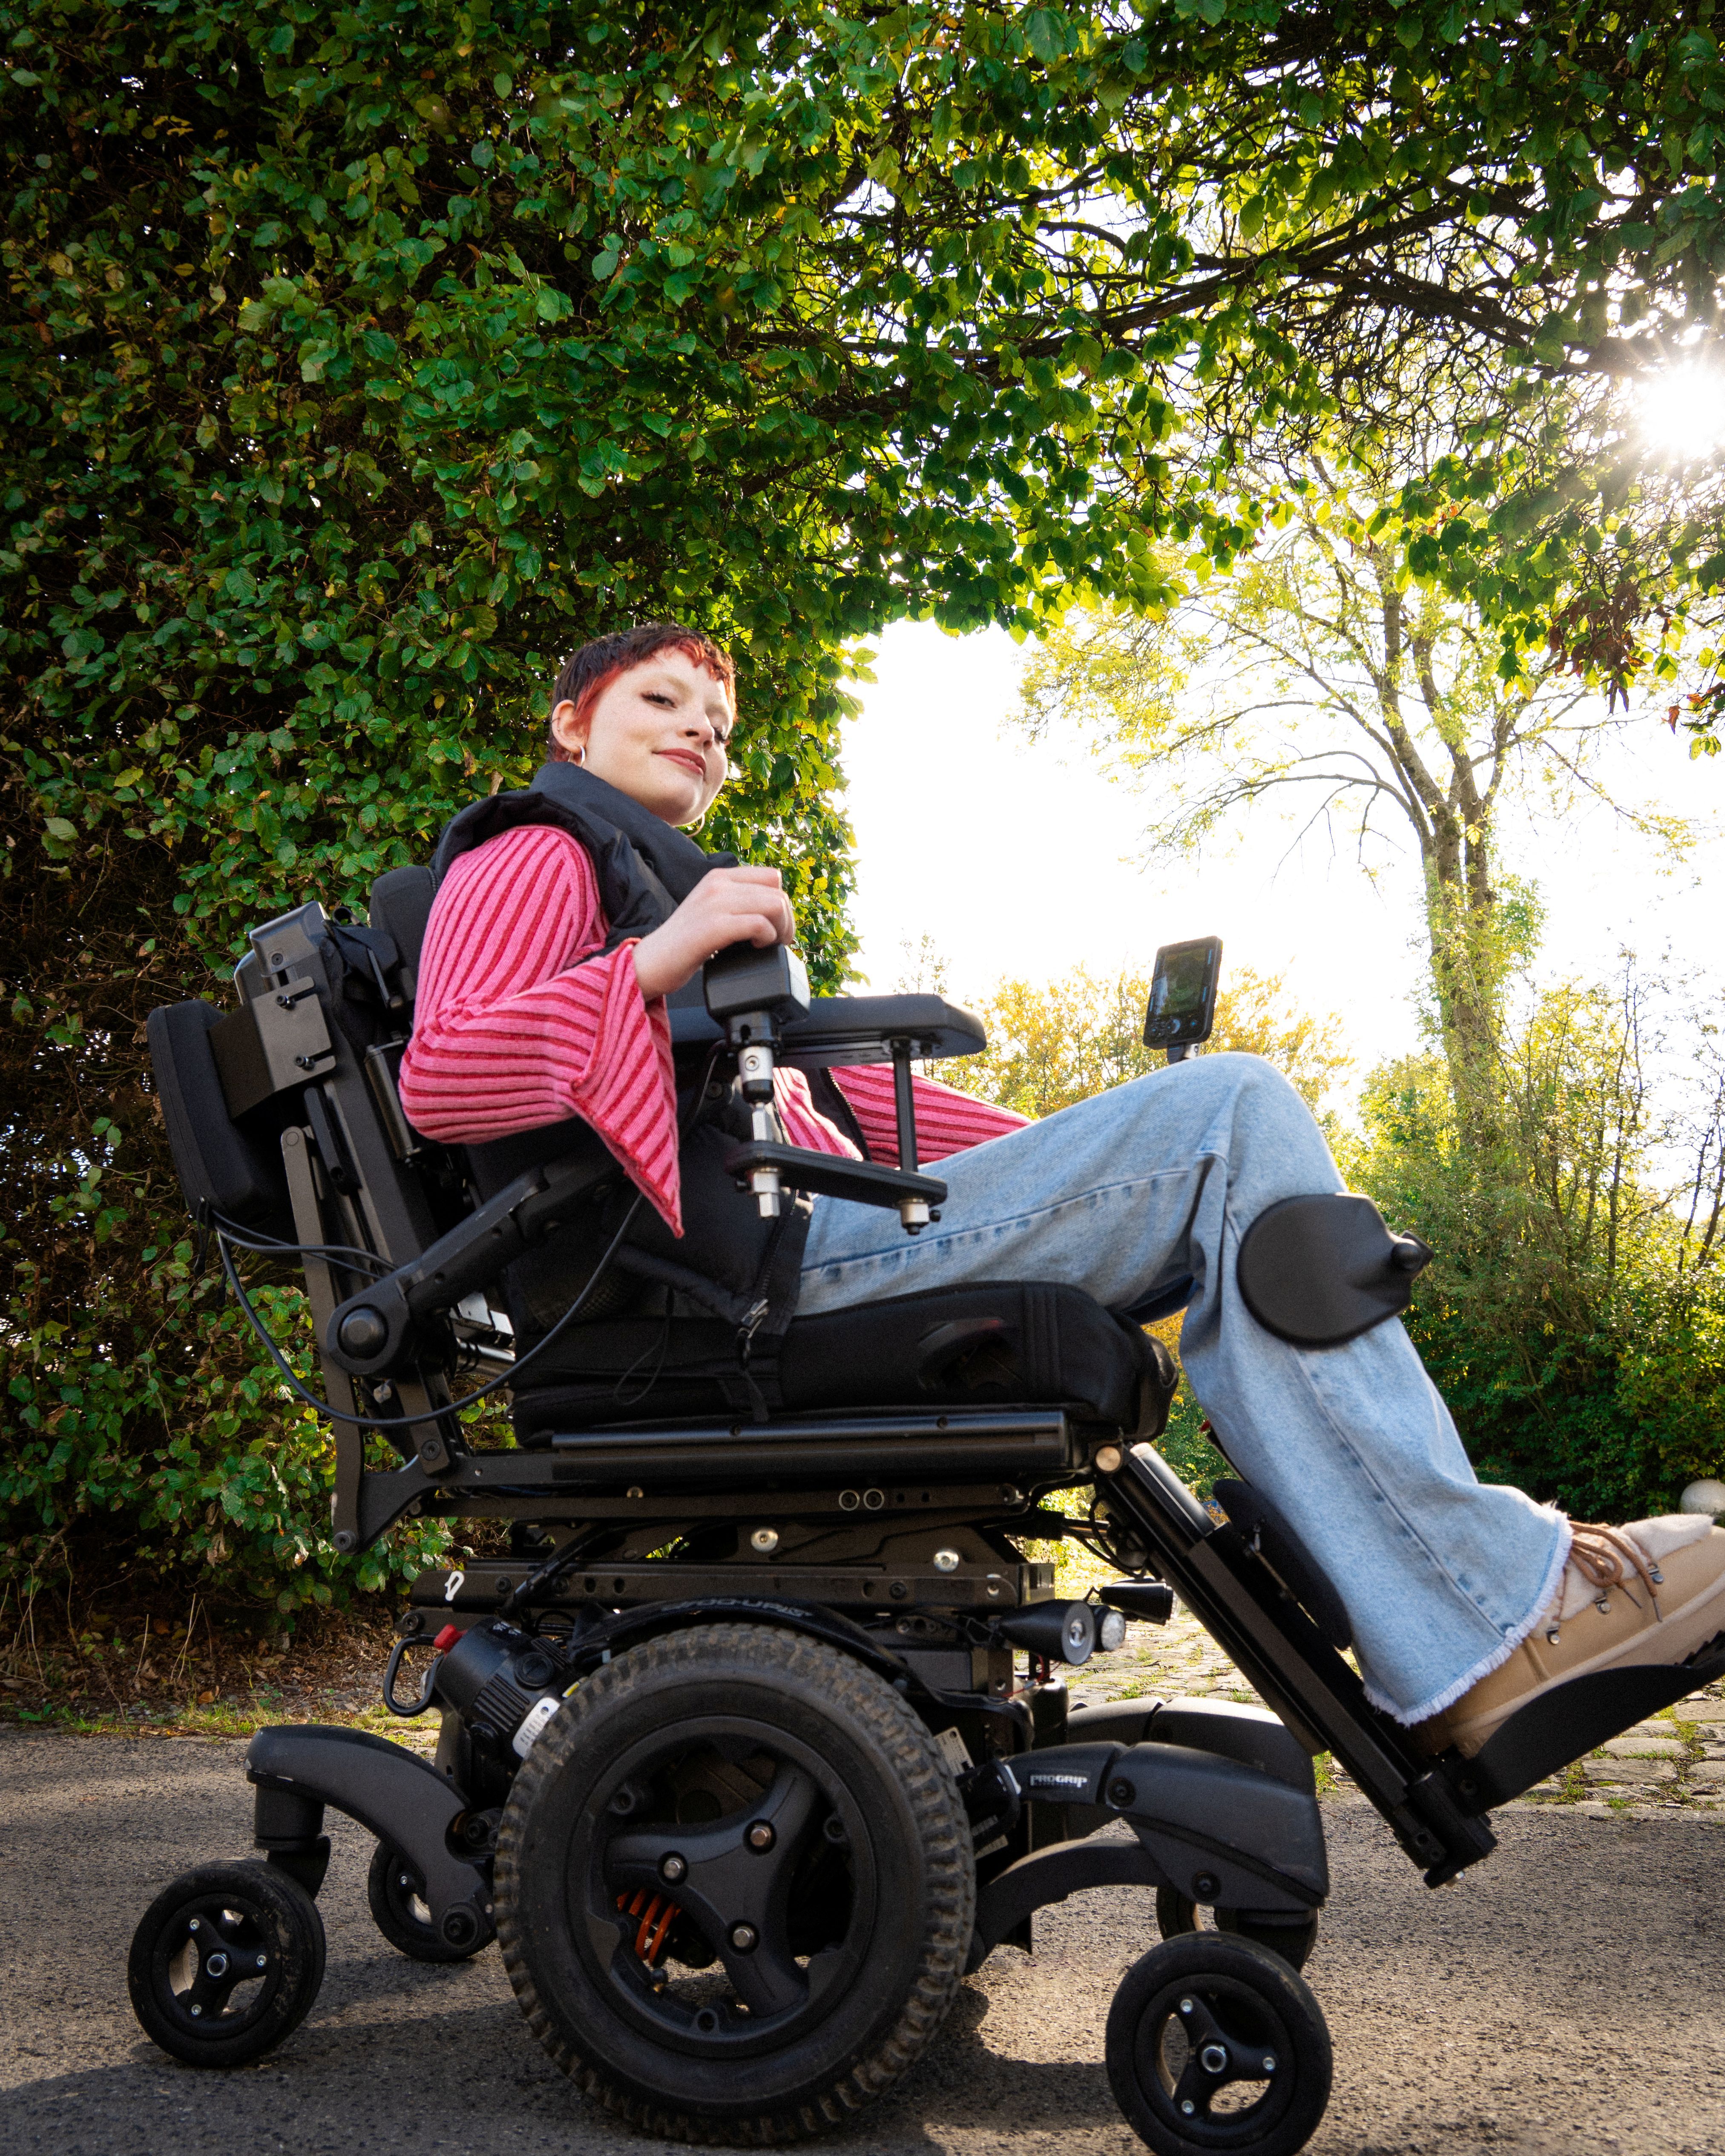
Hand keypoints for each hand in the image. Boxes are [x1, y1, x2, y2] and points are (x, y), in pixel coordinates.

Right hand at [632, 866, 796, 1000]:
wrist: (650, 962)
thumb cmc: (684, 943)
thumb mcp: (712, 910)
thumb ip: (738, 903)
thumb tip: (775, 912)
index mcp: (719, 877)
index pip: (772, 877)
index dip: (781, 903)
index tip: (775, 927)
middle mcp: (718, 884)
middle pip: (778, 893)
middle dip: (786, 921)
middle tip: (776, 942)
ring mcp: (715, 903)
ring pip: (774, 906)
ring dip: (780, 930)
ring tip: (767, 945)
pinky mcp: (714, 926)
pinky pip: (759, 924)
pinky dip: (766, 938)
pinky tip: (755, 948)